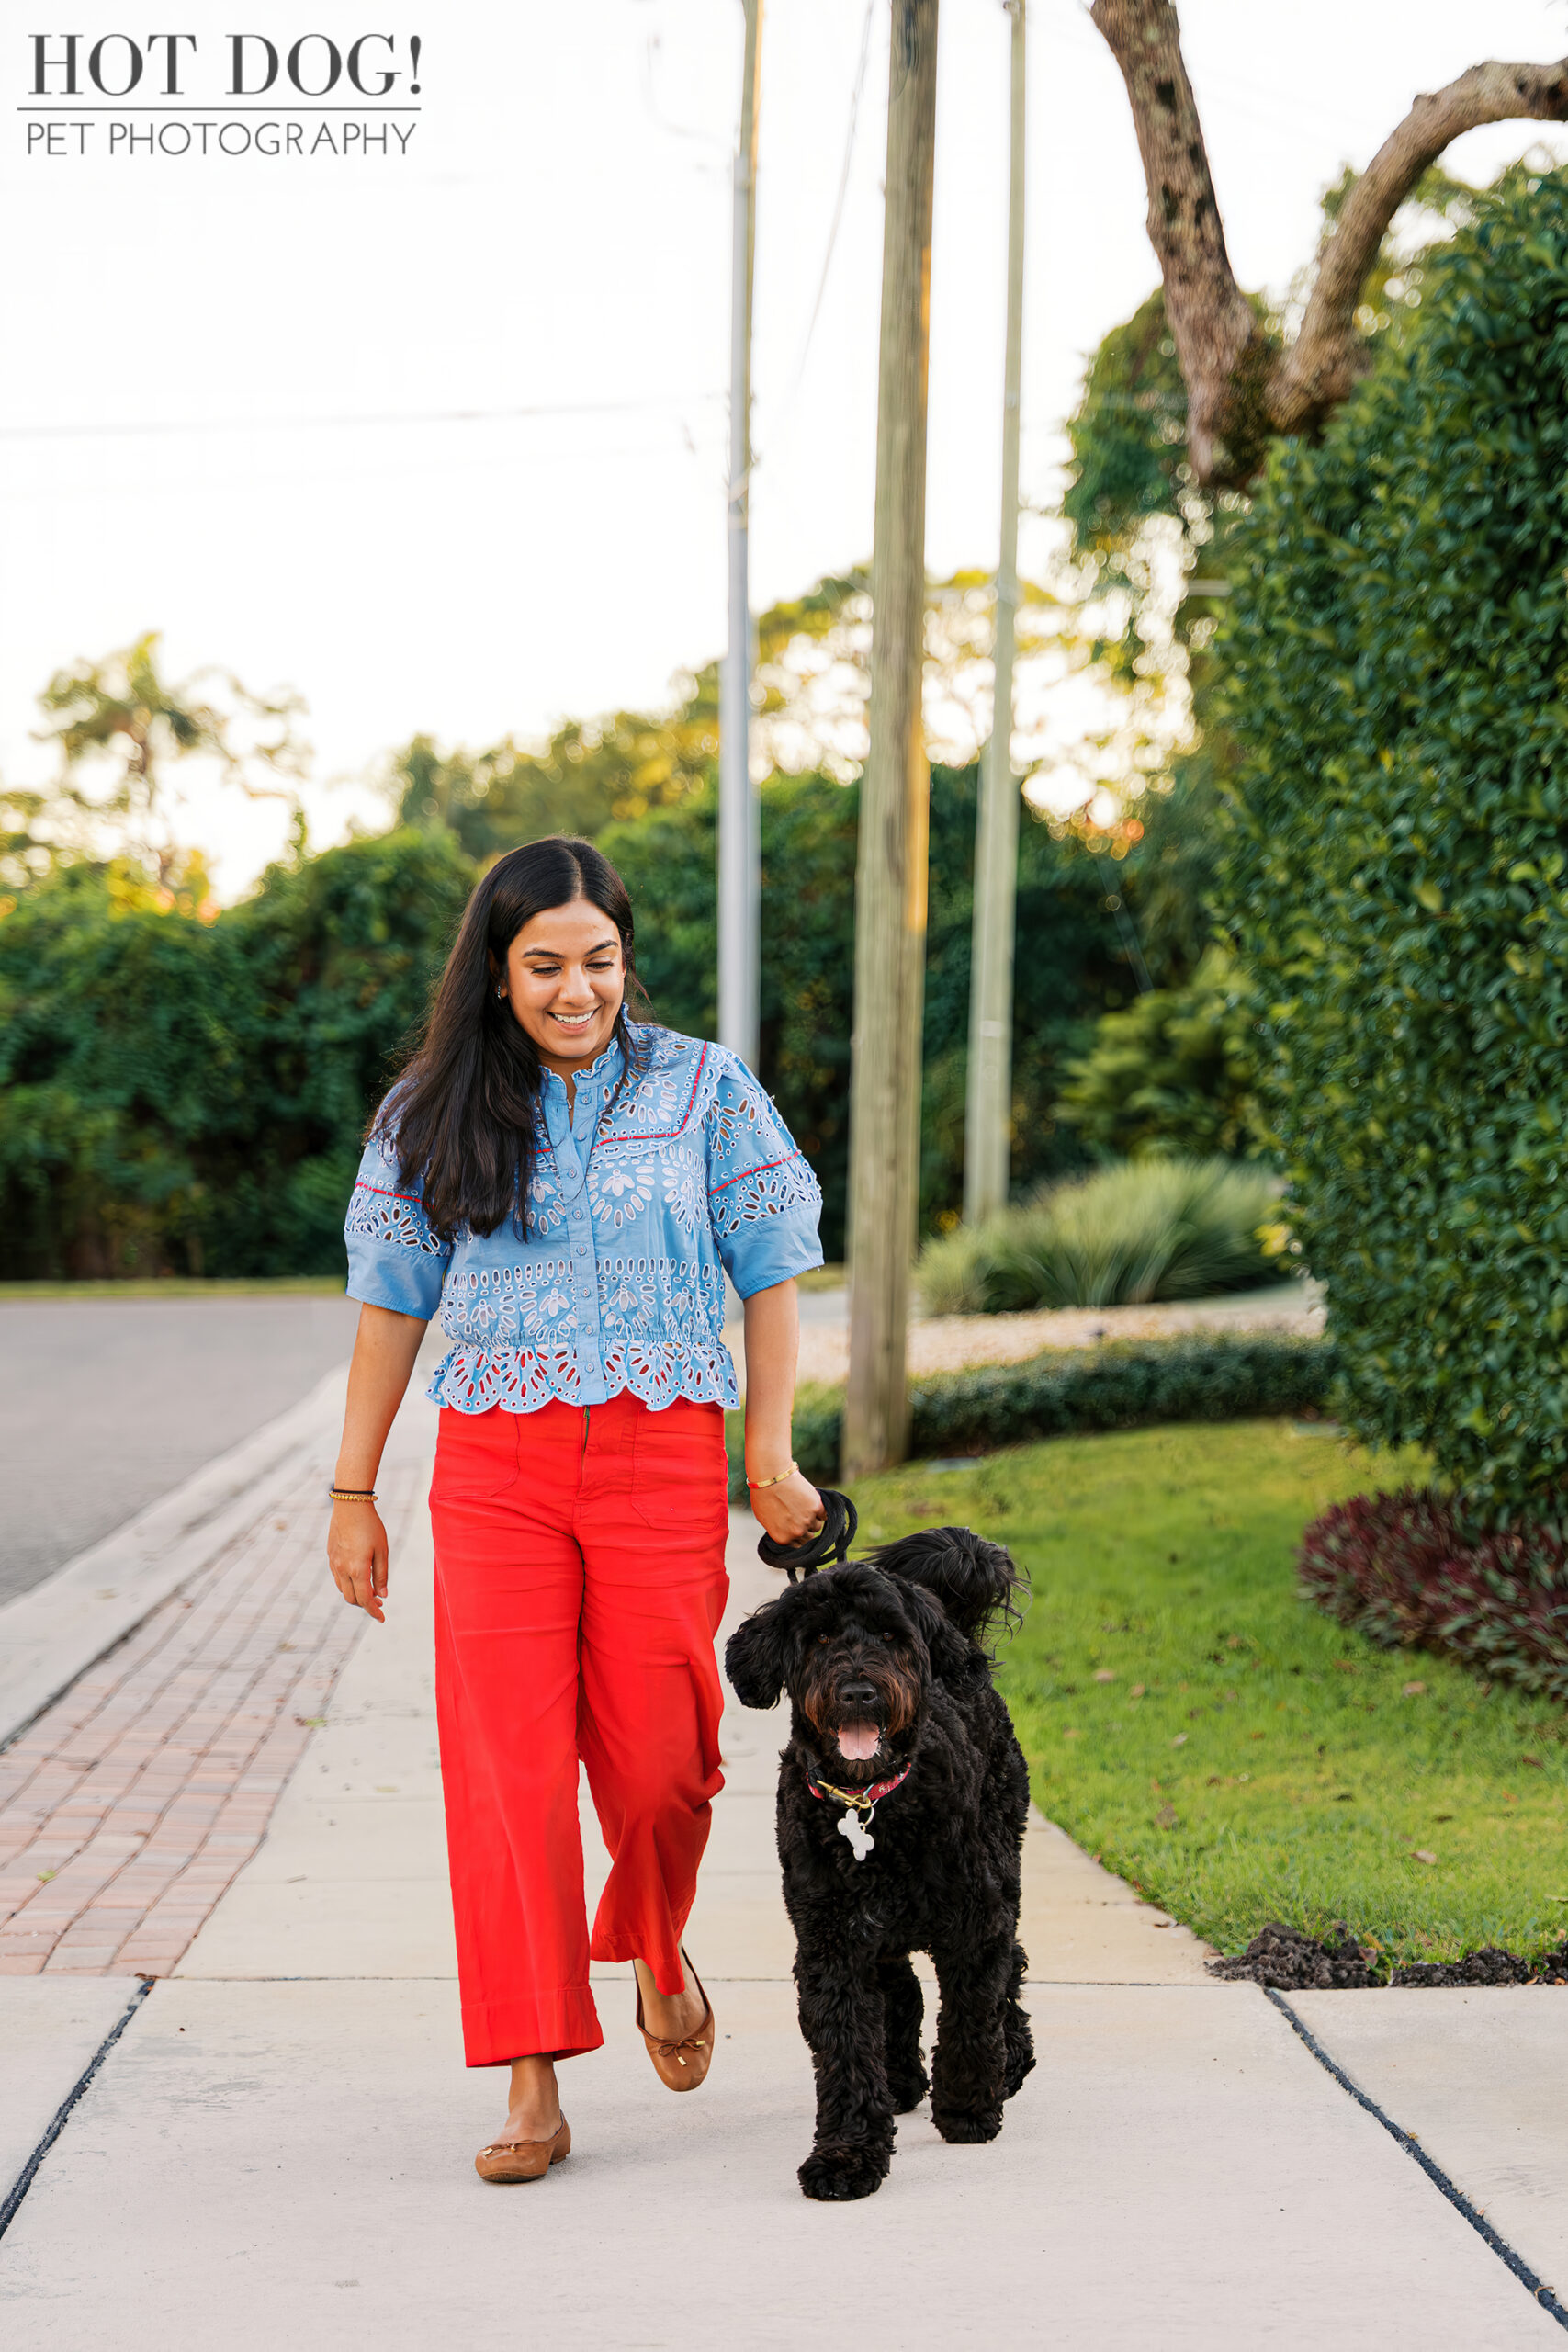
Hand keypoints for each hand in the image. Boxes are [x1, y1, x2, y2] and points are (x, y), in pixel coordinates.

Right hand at [327, 1500, 388, 1622]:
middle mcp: (342, 1570)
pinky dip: (348, 1584)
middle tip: (379, 1602)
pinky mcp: (330, 1557)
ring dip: (356, 1595)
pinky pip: (337, 1578)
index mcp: (357, 1570)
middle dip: (365, 1605)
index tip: (382, 1619)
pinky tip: (358, 1577)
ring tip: (371, 1590)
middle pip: (352, 1599)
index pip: (365, 1600)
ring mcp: (334, 1564)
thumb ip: (382, 1574)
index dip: (374, 1612)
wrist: (350, 1506)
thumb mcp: (382, 1550)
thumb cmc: (370, 1527)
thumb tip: (383, 1595)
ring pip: (343, 1590)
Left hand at [750, 1468, 823, 1549]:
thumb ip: (778, 1530)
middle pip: (809, 1538)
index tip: (797, 1527)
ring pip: (817, 1526)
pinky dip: (820, 1510)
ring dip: (813, 1519)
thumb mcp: (765, 1519)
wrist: (771, 1476)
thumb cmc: (764, 1495)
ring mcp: (808, 1520)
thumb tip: (787, 1533)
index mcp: (783, 1538)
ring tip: (803, 1506)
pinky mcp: (817, 1507)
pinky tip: (810, 1502)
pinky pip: (824, 1514)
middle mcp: (796, 1532)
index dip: (798, 1536)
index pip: (798, 1546)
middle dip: (805, 1528)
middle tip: (799, 1515)